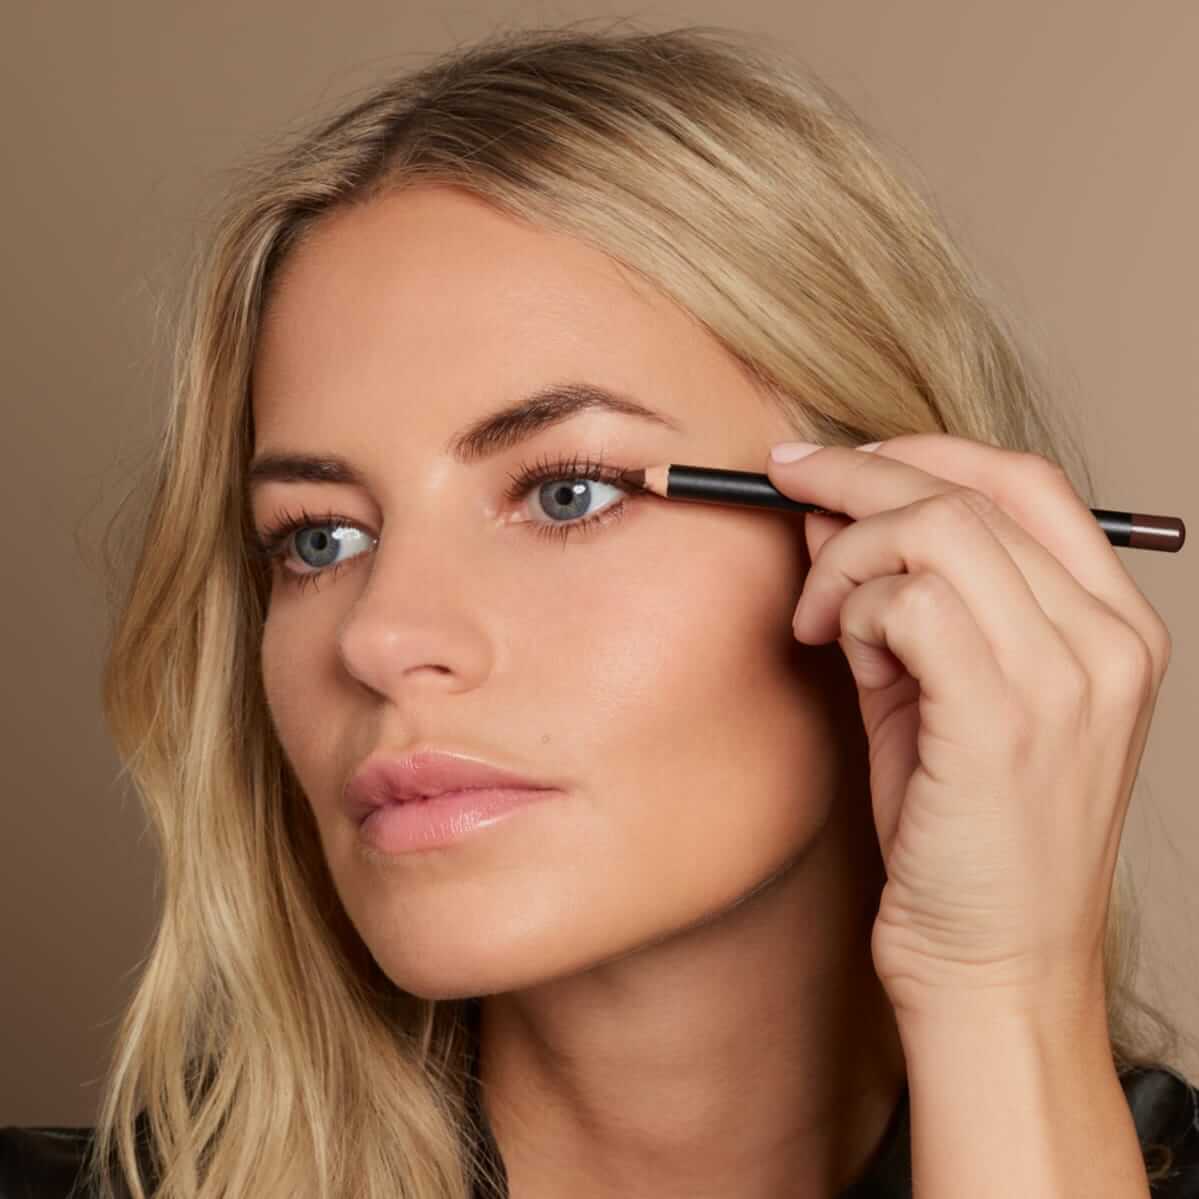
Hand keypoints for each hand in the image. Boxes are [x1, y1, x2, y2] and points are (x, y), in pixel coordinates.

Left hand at [765, 434, 1172, 1025]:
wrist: (992, 967)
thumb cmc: (961, 836)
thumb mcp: (939, 696)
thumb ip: (897, 599)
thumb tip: (833, 507)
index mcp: (1112, 627)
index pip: (1025, 481)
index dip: (923, 451)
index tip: (840, 460)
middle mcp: (1107, 640)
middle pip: (973, 487)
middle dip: (858, 473)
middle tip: (782, 481)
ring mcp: (1066, 676)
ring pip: (934, 527)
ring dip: (846, 553)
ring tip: (817, 615)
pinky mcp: (1004, 717)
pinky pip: (908, 599)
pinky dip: (853, 608)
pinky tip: (835, 651)